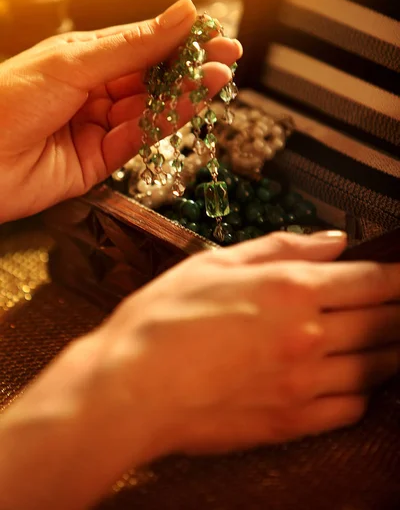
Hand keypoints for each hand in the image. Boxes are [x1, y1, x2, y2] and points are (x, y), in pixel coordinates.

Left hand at [0, 0, 240, 222]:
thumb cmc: (7, 99)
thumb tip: (182, 14)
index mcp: (83, 59)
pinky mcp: (101, 161)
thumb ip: (133, 46)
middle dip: (189, 67)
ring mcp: (99, 126)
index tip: (212, 32)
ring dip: (186, 93)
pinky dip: (168, 120)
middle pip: (151, 78)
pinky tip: (193, 103)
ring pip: (151, 108)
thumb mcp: (75, 62)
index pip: (141, 45)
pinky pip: (140, 137)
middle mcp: (94, 92)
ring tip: (220, 77)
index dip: (177, 38)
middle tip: (229, 56)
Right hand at [0, 231, 398, 509]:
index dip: (396, 276)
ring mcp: (303, 383)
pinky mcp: (291, 421)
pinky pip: (350, 407)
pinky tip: (357, 380)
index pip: (370, 280)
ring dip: (389, 350)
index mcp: (290, 290)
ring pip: (375, 366)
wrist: (132, 385)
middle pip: (382, 322)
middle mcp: (307, 336)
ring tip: (389, 340)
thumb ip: (282, 247)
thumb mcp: (217, 262)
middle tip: (398, 304)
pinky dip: (363, 391)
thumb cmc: (164, 319)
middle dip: (398, 310)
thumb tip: (332, 241)